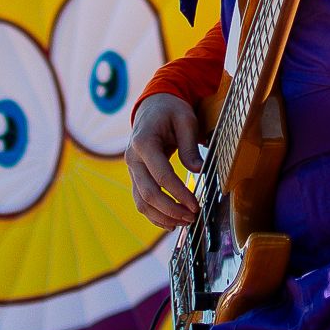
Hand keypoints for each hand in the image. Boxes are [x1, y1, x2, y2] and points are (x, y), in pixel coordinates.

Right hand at [127, 93, 202, 228]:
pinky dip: (154, 215)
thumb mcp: (185, 120)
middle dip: (171, 209)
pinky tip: (171, 223)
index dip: (179, 193)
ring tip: (185, 222)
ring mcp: (132, 169)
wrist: (153, 106)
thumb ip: (190, 146)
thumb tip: (198, 170)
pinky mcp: (136, 176)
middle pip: (148, 193)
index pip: (161, 175)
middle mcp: (132, 158)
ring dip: (162, 216)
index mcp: (143, 142)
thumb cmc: (172, 111)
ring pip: (141, 202)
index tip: (196, 205)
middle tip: (192, 217)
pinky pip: (141, 200)